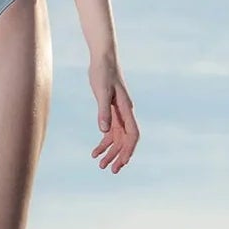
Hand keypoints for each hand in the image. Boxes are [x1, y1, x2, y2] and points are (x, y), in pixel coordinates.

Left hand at [90, 56, 139, 172]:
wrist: (103, 59)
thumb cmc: (103, 73)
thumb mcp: (101, 92)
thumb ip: (103, 111)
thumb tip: (104, 131)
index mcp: (126, 110)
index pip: (132, 134)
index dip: (128, 149)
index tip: (123, 162)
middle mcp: (125, 114)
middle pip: (126, 140)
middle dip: (119, 155)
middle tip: (110, 170)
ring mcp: (119, 113)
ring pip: (117, 138)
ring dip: (110, 151)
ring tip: (100, 165)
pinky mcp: (111, 111)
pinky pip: (110, 131)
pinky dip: (104, 142)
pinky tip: (95, 152)